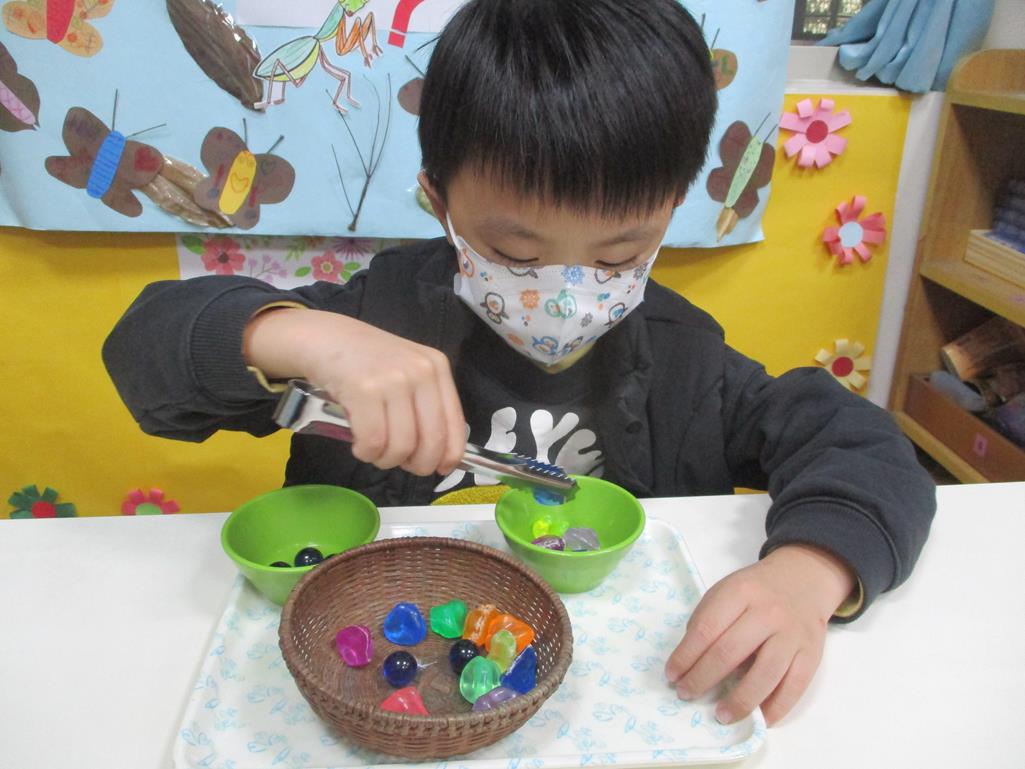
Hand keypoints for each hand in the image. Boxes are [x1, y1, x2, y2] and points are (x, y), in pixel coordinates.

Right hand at [243, 307, 465, 475]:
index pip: (455, 423)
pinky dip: (365, 452)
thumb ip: (424, 404)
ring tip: (373, 450)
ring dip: (385, 459)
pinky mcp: (364, 389)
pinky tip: (358, 444)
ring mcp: (393, 379)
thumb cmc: (365, 361)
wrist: (324, 338)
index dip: (449, 455)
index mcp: (437, 367)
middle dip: (416, 465)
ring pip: (401, 446)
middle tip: (397, 462)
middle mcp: (421, 371)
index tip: (440, 470)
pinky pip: (373, 441)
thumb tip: (439, 456)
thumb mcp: (405, 372)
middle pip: (431, 441)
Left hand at [664, 544, 854, 725]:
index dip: (686, 656)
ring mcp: (792, 634)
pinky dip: (776, 708)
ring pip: (765, 674)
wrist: (803, 579)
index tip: (672, 675)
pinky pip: (794, 686)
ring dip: (740, 700)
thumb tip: (690, 662)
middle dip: (703, 678)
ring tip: (722, 715)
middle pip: (730, 652)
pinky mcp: (812, 654)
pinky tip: (759, 719)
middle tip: (687, 694)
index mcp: (740, 592)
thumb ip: (708, 620)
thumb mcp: (726, 590)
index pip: (706, 628)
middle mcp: (768, 612)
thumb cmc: (756, 591)